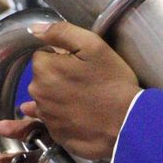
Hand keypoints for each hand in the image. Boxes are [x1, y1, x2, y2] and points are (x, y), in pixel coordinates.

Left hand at [24, 21, 139, 162]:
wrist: (127, 125)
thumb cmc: (113, 84)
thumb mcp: (94, 46)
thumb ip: (61, 32)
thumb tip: (35, 29)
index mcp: (44, 68)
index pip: (43, 54)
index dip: (62, 56)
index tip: (81, 64)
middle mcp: (38, 93)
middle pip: (43, 76)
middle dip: (59, 76)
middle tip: (86, 81)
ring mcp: (45, 115)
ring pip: (47, 97)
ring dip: (60, 95)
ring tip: (85, 99)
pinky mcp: (54, 133)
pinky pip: (52, 119)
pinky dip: (62, 116)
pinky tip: (78, 115)